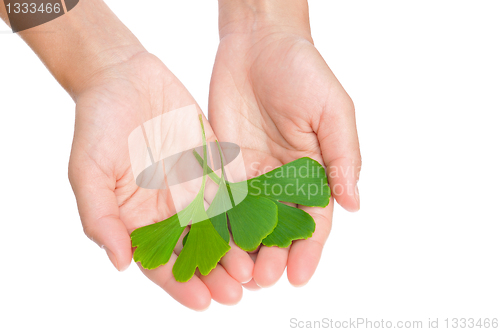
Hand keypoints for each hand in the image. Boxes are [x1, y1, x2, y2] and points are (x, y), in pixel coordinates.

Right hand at [69, 51, 252, 309]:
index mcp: (139, 219)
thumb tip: (120, 262)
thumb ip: (101, 216)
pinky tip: (265, 226)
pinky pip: (236, 190)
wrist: (124, 78)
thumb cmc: (98, 125)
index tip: (202, 301)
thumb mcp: (88, 171)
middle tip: (237, 291)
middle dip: (216, 273)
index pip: (160, 262)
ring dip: (237, 249)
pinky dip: (250, 210)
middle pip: (196, 250)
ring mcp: (195, 187)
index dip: (180, 283)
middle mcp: (170, 209)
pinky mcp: (216, 164)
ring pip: (221, 227)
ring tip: (255, 269)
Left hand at [209, 0, 360, 287]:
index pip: (315, 219)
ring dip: (244, 247)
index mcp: (315, 169)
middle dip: (273, 255)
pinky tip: (214, 242)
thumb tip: (355, 203)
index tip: (299, 275)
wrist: (257, 43)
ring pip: (249, 221)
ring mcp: (252, 172)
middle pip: (280, 227)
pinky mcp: (223, 162)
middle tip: (262, 279)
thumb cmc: (302, 70)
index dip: (309, 249)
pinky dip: (219, 222)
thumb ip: (343, 156)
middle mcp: (283, 178)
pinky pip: (220, 198)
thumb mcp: (333, 110)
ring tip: (236, 271)